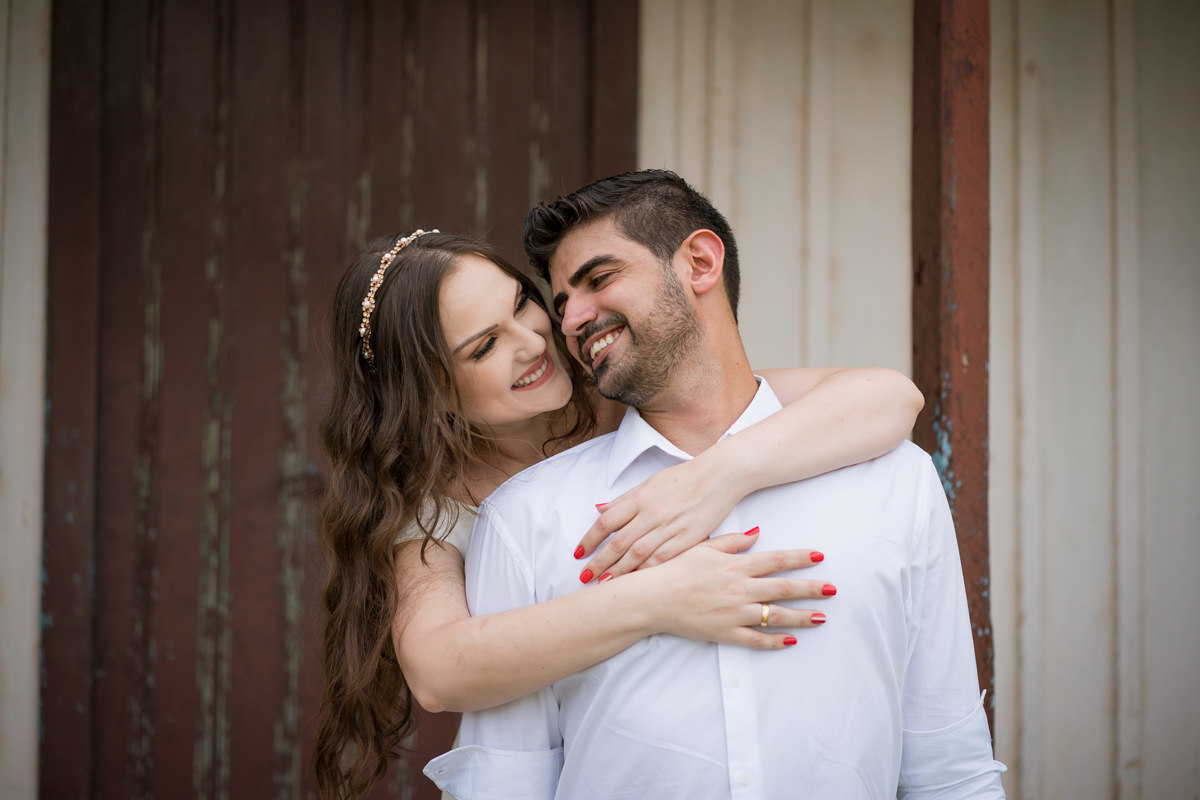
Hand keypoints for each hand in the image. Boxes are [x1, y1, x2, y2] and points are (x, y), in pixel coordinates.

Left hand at [577, 456, 743, 579]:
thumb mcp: (650, 482)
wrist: (720, 476)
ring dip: (618, 571)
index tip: (579, 553)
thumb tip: (599, 510)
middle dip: (599, 562)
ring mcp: (670, 527)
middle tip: (585, 576)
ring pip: (637, 555)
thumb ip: (625, 499)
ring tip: (604, 583)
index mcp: (640, 498)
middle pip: (618, 543)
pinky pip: (662, 559)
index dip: (590, 539)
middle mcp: (652, 513)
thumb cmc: (684, 478)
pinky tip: (635, 581)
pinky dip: (646, 571)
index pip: (606, 522)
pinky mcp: (687, 539)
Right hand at [625, 531, 832, 649]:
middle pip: (783, 588)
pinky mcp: (726, 633)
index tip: (819, 557)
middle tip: (832, 589)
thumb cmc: (675, 569)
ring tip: (820, 617)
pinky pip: (756, 640)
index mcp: (736, 565)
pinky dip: (774, 641)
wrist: (652, 598)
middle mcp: (740, 589)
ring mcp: (734, 613)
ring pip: (775, 616)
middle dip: (810, 588)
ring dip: (801, 617)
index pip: (776, 560)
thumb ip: (732, 541)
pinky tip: (791, 641)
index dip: (800, 558)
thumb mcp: (703, 547)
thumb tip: (756, 534)